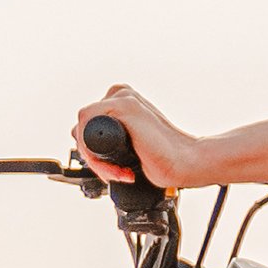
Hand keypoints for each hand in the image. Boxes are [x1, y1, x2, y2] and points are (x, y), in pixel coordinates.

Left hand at [73, 84, 215, 187]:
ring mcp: (122, 97)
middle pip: (81, 128)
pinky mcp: (125, 107)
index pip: (85, 125)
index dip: (92, 153)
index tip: (111, 170)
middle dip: (93, 158)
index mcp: (120, 100)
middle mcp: (120, 94)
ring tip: (120, 173)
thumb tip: (80, 142)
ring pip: (82, 132)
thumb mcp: (127, 143)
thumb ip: (109, 136)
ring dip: (97, 161)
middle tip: (116, 174)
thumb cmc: (161, 157)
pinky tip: (120, 169)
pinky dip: (97, 158)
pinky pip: (88, 132)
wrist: (186, 162)